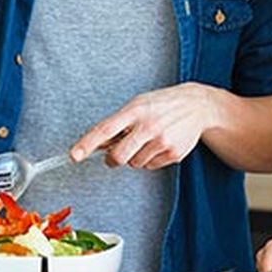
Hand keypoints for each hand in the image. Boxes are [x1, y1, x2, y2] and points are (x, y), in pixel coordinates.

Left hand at [70, 82, 224, 170]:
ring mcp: (162, 140)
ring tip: (147, 140)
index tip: (74, 155)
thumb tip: (97, 144)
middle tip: (113, 156)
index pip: (105, 129)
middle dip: (112, 159)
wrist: (196, 105)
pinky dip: (150, 159)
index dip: (87, 143)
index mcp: (135, 110)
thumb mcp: (138, 104)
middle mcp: (148, 125)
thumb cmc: (161, 104)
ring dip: (135, 156)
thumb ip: (119, 123)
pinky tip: (160, 144)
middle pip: (118, 156)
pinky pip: (151, 166)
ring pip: (134, 163)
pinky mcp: (174, 153)